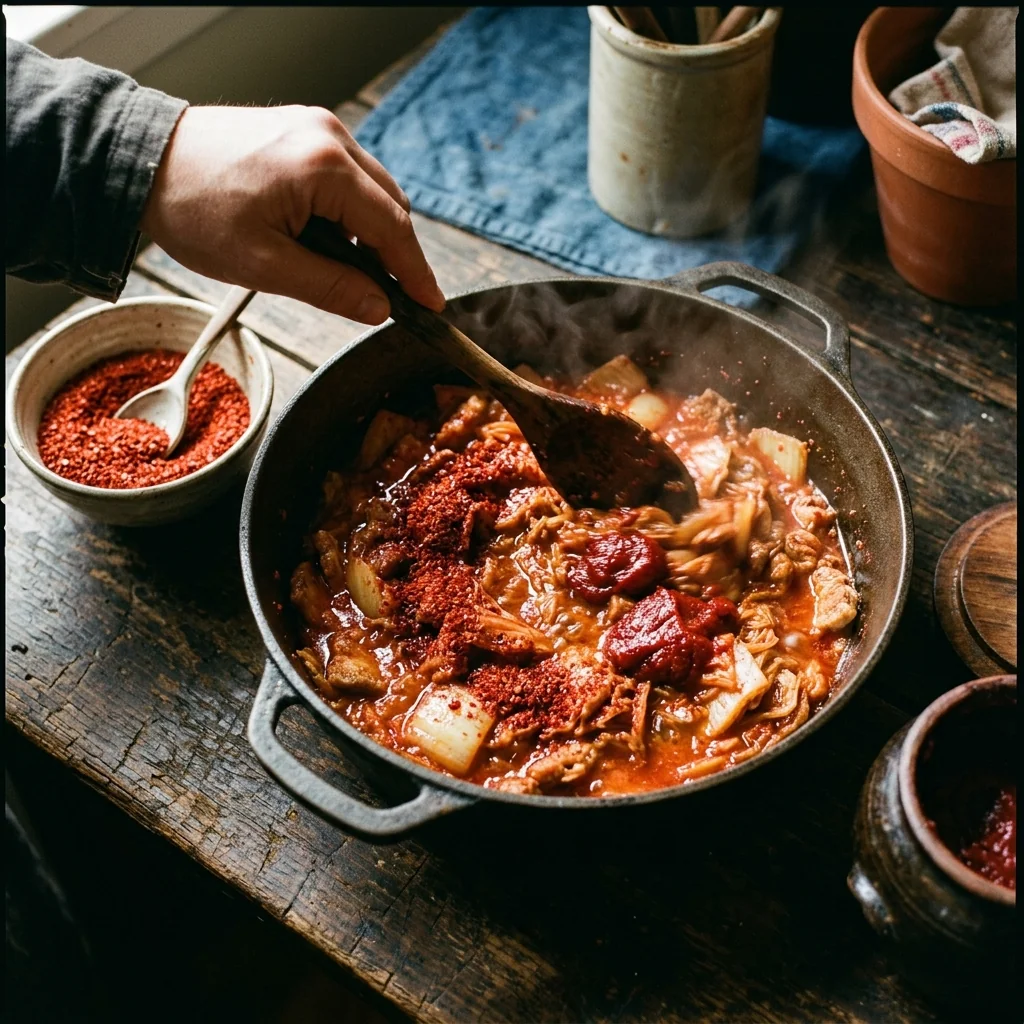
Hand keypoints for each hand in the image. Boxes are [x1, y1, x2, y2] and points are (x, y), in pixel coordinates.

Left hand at [140, 105, 444, 324]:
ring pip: (372, 191)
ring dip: (371, 234)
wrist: (143, 162)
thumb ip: (331, 288)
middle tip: (392, 299)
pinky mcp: (303, 129)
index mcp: (324, 167)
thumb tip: (379, 308)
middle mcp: (329, 136)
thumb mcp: (264, 265)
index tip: (432, 305)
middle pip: (391, 206)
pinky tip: (330, 240)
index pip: (393, 228)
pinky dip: (350, 211)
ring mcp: (317, 127)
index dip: (416, 273)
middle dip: (396, 255)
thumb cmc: (193, 208)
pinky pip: (348, 176)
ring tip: (350, 273)